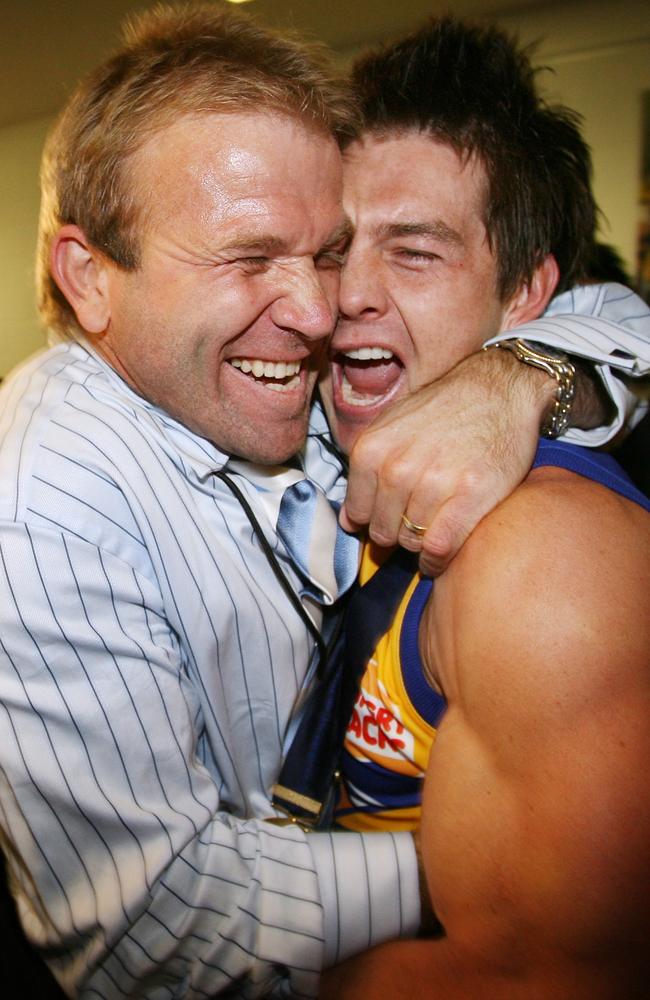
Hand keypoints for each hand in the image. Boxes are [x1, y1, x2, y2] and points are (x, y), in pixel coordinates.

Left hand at [340, 347, 552, 574]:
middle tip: (416, 522)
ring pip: (411, 541)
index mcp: (372, 450)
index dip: (373, 521)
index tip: (389, 520)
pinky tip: (438, 558)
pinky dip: (436, 560)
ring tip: (434, 528)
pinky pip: (438, 546)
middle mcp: (397, 467)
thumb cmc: (446, 408)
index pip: (357, 513)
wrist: (499, 388)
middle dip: (397, 534)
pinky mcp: (469, 495)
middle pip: (383, 531)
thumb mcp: (393, 426)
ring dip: (420, 544)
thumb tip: (350, 521)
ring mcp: (433, 482)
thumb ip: (367, 472)